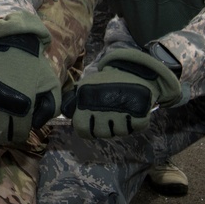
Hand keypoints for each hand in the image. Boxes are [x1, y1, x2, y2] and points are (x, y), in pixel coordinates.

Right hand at [0, 34, 59, 145]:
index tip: (17, 133)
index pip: (18, 134)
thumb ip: (50, 109)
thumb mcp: (51, 85)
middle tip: (2, 132)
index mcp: (23, 106)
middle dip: (1, 136)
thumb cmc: (33, 65)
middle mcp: (2, 105)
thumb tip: (35, 125)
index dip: (18, 137)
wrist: (12, 42)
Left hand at [61, 47, 181, 138]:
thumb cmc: (104, 82)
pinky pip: (137, 127)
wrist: (130, 70)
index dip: (88, 129)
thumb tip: (65, 113)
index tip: (93, 123)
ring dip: (122, 125)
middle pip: (103, 133)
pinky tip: (133, 111)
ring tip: (122, 111)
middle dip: (107, 127)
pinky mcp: (139, 114)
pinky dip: (137, 122)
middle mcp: (102, 112)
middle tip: (110, 115)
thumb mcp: (83, 87)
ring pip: (120, 132)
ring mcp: (121, 114)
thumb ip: (73, 101)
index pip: (83, 130)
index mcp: (87, 105)